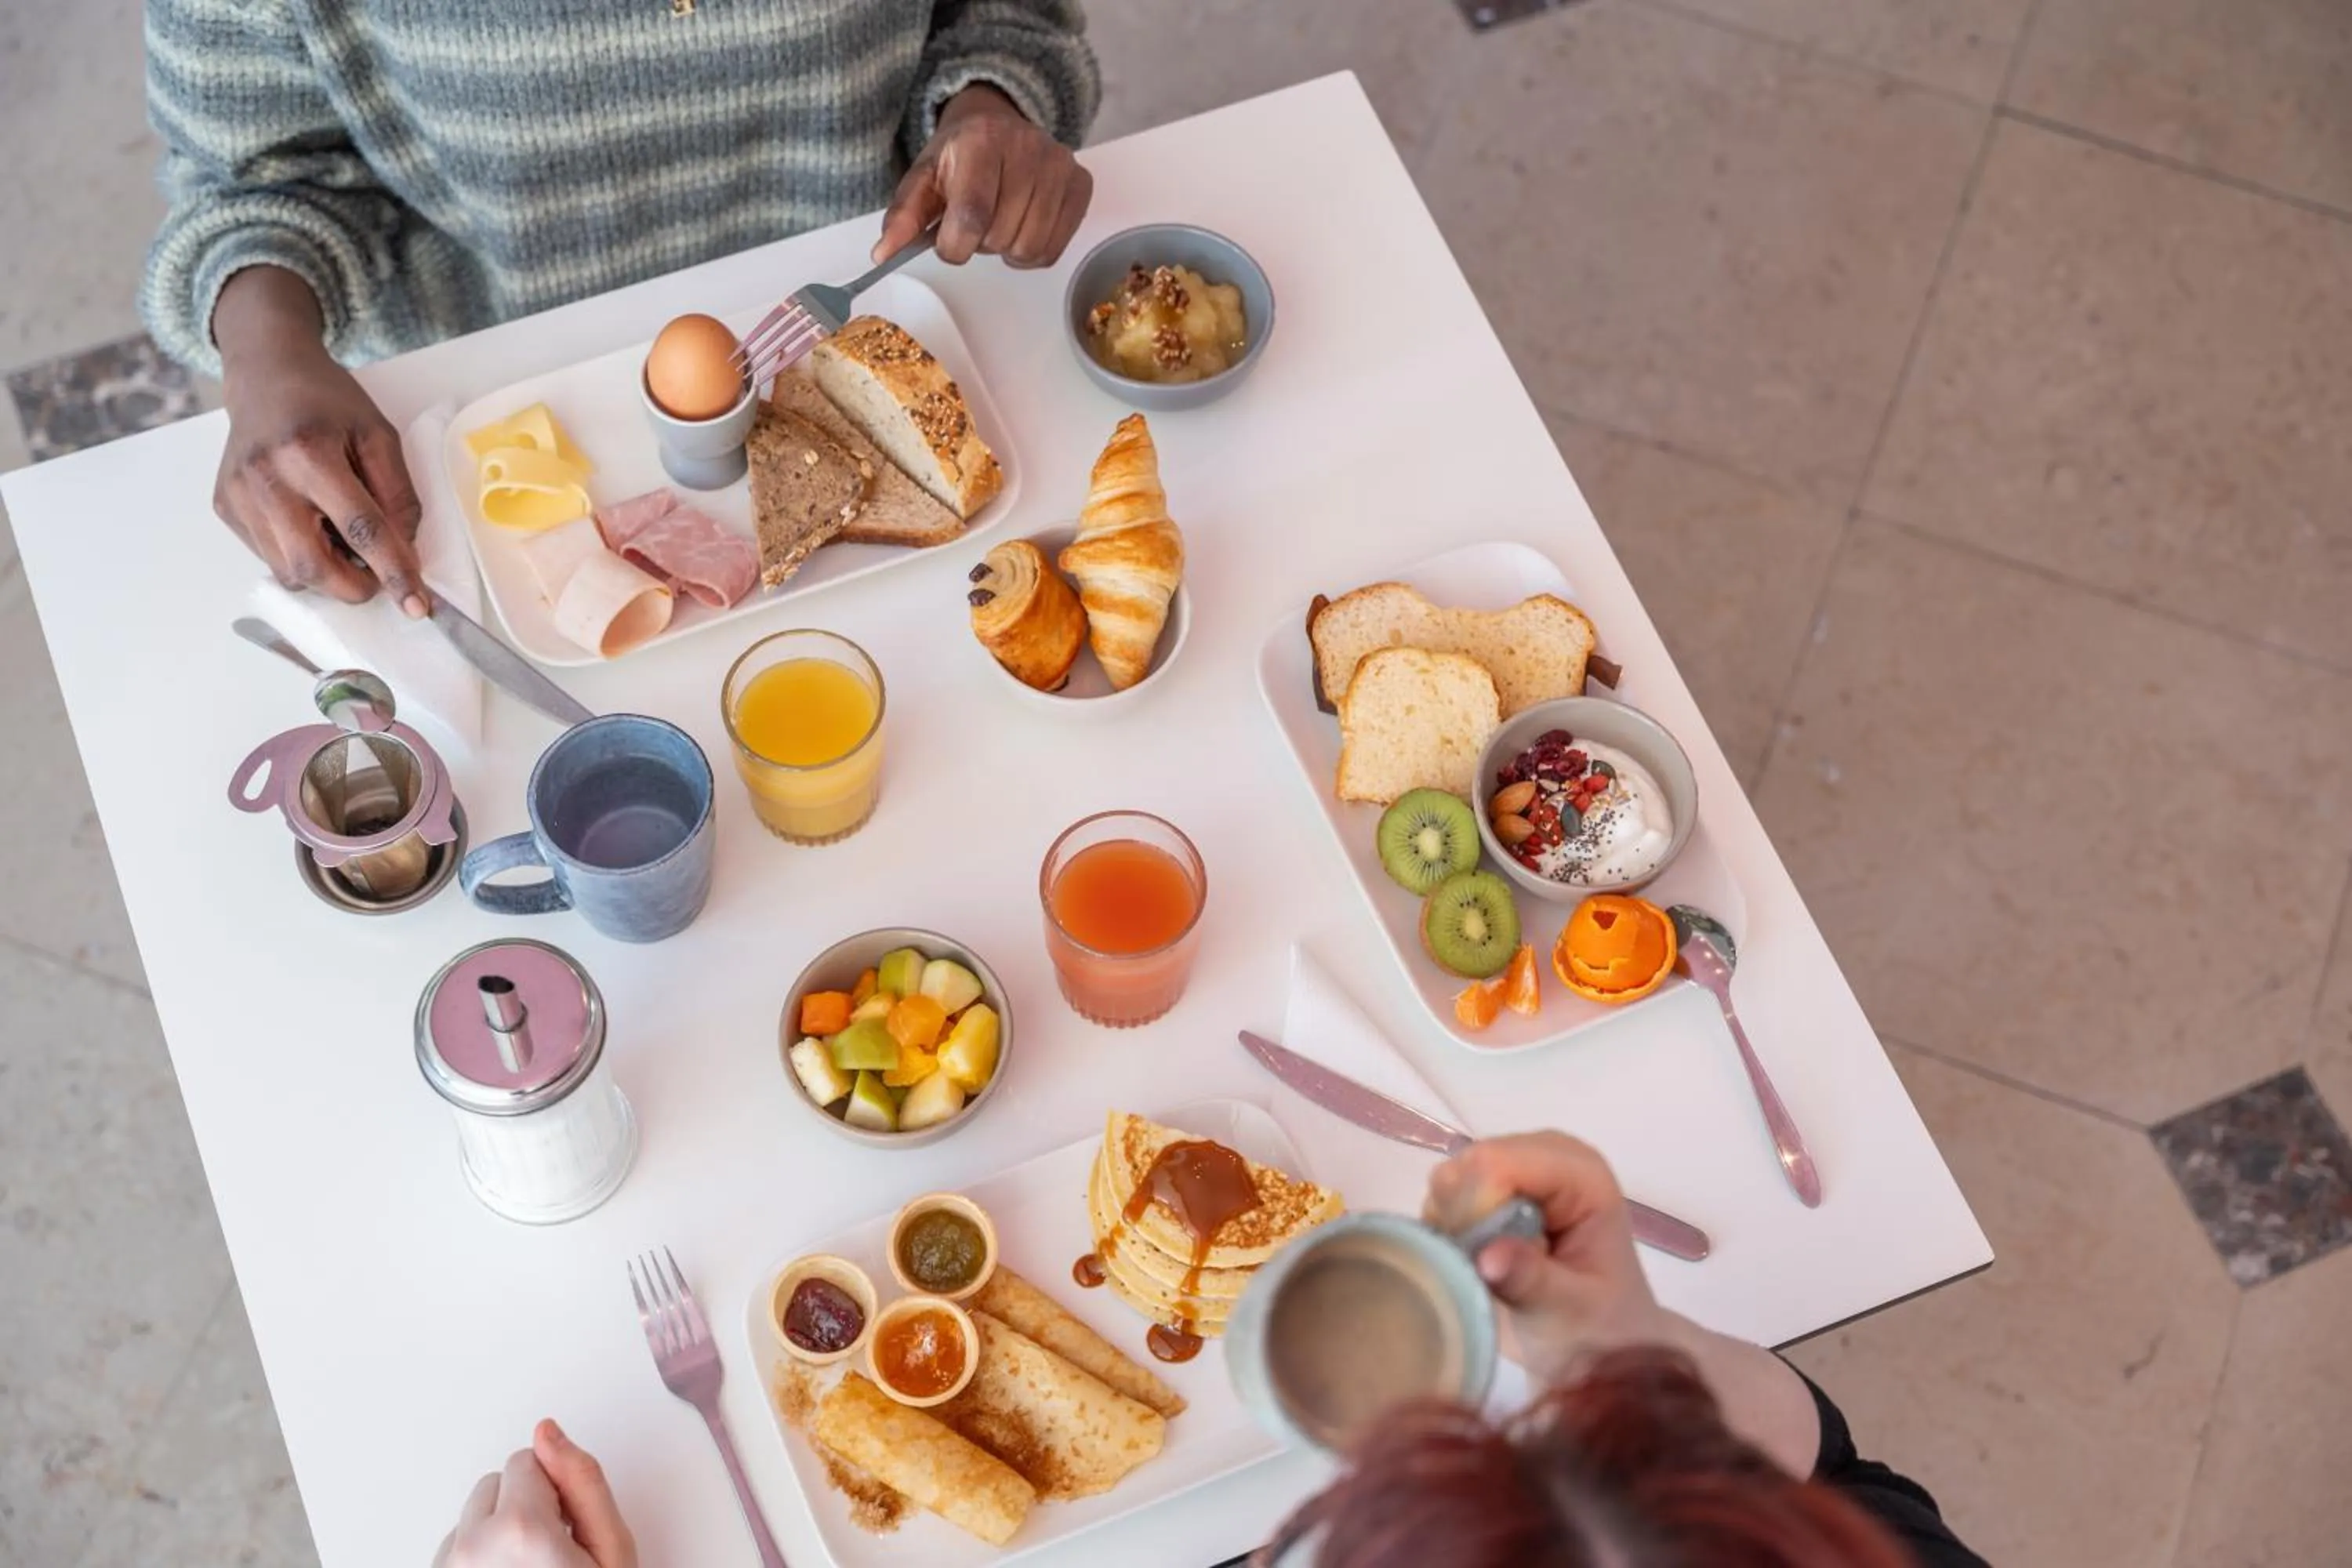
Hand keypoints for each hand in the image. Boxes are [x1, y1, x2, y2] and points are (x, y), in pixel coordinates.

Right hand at [211, 265, 428, 614]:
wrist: (265, 375)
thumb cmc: (327, 402)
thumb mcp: (379, 435)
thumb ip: (398, 495)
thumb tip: (407, 552)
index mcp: (308, 453)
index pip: (361, 529)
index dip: (394, 571)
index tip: (417, 605)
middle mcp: (264, 478)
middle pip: (313, 565)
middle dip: (355, 586)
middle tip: (379, 575)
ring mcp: (237, 496)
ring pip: (289, 571)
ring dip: (328, 573)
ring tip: (340, 534)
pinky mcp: (225, 507)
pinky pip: (269, 557)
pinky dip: (301, 557)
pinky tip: (311, 524)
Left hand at [433, 1420, 637, 1567]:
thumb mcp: (611, 1550)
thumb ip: (583, 1482)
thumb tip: (549, 1432)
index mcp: (520, 1530)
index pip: (528, 1459)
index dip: (558, 1493)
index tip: (568, 1529)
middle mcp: (473, 1548)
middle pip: (497, 1483)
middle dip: (525, 1507)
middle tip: (552, 1553)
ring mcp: (450, 1567)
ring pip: (474, 1514)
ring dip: (500, 1532)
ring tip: (529, 1567)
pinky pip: (456, 1544)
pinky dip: (480, 1555)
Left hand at [876, 84, 1091, 267]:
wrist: (996, 122)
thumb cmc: (957, 157)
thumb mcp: (923, 179)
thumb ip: (903, 217)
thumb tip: (882, 256)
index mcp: (981, 141)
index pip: (973, 216)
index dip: (955, 245)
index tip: (948, 241)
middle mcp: (1027, 147)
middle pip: (1001, 236)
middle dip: (981, 243)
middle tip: (977, 221)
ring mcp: (1059, 165)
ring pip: (1030, 247)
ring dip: (1007, 249)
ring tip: (999, 223)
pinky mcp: (1080, 183)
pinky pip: (1054, 249)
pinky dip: (1033, 253)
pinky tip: (1021, 229)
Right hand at [1425, 1132, 1666, 1386]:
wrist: (1598, 1344)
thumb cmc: (1596, 1327)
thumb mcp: (1570, 1312)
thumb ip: (1531, 1281)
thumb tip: (1486, 1258)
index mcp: (1581, 1174)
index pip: (1499, 1164)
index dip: (1477, 1210)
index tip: (1485, 1263)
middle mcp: (1550, 1154)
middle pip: (1471, 1164)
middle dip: (1464, 1219)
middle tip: (1486, 1269)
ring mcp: (1521, 1167)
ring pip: (1453, 1178)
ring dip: (1454, 1227)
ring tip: (1486, 1268)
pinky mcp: (1496, 1185)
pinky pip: (1448, 1194)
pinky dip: (1449, 1228)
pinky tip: (1476, 1259)